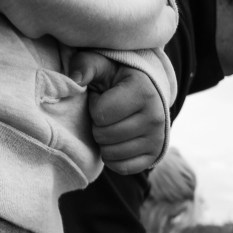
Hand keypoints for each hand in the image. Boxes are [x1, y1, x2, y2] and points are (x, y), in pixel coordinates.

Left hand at [70, 50, 166, 174]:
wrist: (147, 92)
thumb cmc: (118, 78)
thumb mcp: (103, 65)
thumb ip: (86, 66)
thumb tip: (75, 80)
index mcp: (143, 92)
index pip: (101, 113)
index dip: (94, 107)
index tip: (102, 98)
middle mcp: (155, 117)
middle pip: (105, 135)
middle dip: (97, 126)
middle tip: (105, 115)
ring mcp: (157, 140)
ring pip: (112, 153)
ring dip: (103, 143)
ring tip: (111, 127)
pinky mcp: (154, 156)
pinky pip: (123, 168)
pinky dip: (113, 159)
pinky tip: (114, 143)